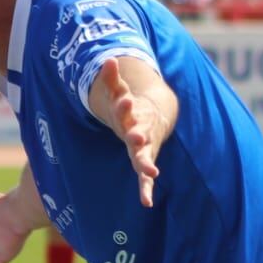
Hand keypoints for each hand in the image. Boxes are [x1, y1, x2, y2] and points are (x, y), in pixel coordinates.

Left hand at [100, 59, 165, 207]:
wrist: (154, 118)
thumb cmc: (130, 107)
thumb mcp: (118, 91)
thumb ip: (112, 78)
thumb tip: (108, 60)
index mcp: (132, 114)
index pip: (128, 108)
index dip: (125, 105)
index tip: (125, 101)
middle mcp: (140, 132)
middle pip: (140, 133)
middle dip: (138, 134)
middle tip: (137, 137)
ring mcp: (144, 148)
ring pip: (145, 156)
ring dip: (146, 163)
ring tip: (151, 172)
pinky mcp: (144, 161)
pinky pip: (144, 177)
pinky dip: (146, 188)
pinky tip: (146, 202)